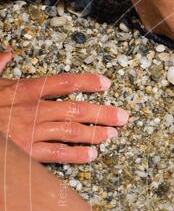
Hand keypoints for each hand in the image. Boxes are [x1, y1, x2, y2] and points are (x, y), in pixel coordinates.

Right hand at [0, 48, 128, 162]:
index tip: (106, 83)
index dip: (86, 82)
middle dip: (102, 113)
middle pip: (75, 110)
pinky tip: (92, 156)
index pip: (62, 83)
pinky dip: (77, 155)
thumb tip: (7, 54)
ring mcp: (30, 132)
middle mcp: (32, 110)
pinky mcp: (27, 153)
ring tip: (113, 134)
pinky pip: (57, 154)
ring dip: (95, 133)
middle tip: (124, 116)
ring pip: (71, 132)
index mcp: (22, 90)